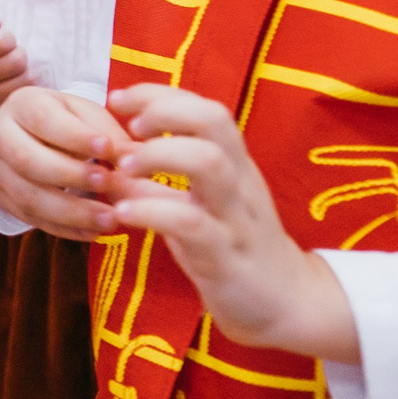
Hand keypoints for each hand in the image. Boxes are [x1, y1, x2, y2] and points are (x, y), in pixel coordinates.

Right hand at [0, 15, 31, 126]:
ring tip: (9, 67)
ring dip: (22, 68)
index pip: (1, 40)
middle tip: (7, 54)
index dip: (6, 36)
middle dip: (17, 51)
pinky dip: (23, 83)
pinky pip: (25, 91)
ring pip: (25, 76)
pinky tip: (12, 80)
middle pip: (17, 59)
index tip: (0, 41)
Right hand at [0, 85, 124, 239]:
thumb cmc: (68, 122)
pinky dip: (65, 229)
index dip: (75, 136)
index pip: (43, 119)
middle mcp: (0, 135)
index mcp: (22, 104)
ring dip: (71, 212)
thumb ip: (111, 135)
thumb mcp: (88, 116)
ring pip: (27, 196)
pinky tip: (94, 232)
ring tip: (109, 219)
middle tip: (107, 183)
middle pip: (26, 159)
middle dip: (70, 175)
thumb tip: (134, 160)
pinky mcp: (3, 199)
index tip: (108, 149)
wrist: (33, 137)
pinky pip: (31, 220)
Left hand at [103, 85, 357, 363]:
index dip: (160, 95)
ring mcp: (235, 216)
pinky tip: (124, 212)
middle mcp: (239, 181)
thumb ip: (161, 181)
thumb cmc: (232, 246)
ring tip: (123, 166)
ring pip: (209, 163)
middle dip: (165, 112)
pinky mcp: (226, 255)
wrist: (286, 303)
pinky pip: (191, 223)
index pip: (205, 108)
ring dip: (158, 155)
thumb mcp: (199, 205)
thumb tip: (111, 158)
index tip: (119, 98)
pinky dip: (152, 211)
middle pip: (214, 121)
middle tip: (129, 129)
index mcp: (234, 164)